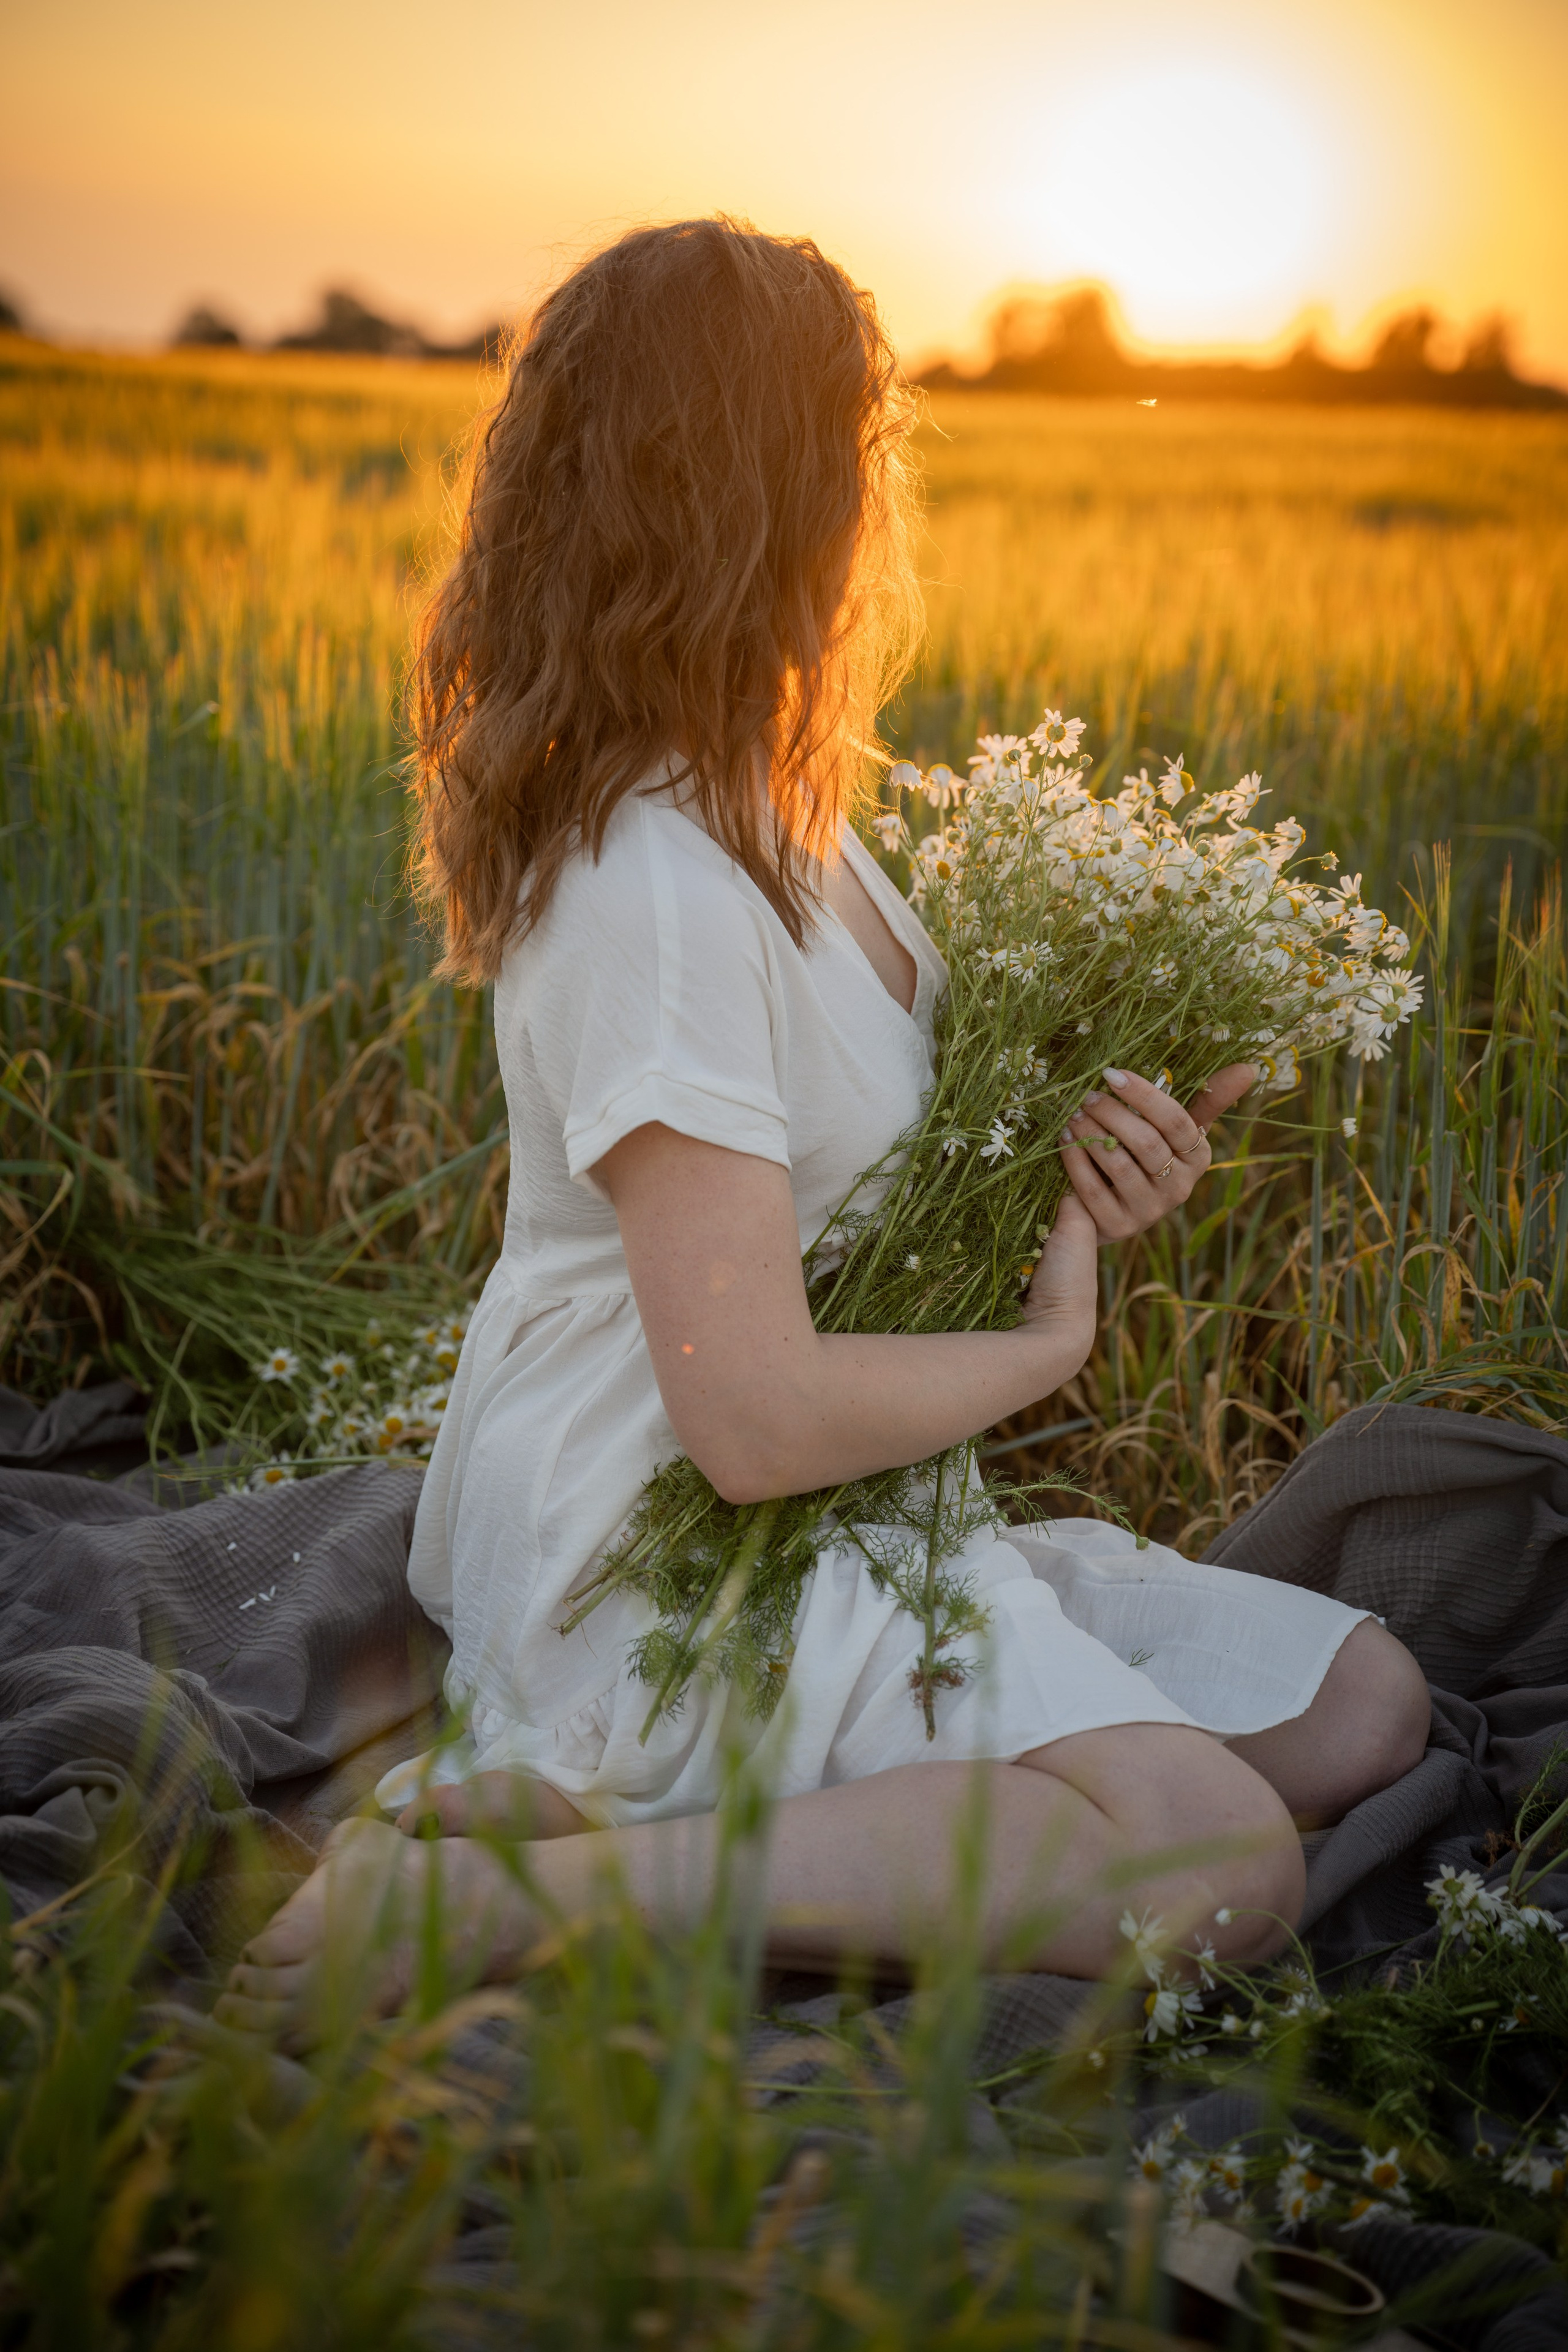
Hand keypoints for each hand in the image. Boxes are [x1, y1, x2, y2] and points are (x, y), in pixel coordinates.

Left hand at [1056, 1062, 1255, 1245]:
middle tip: (1087, 1095)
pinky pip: (1093, 1190)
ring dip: (1092, 1135)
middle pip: (1147, 1144)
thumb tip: (1249, 1067)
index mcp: (1198, 1158)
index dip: (1145, 1096)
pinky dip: (1075, 1160)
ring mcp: (1149, 1211)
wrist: (1116, 1206)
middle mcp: (1180, 1188)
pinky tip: (1064, 1139)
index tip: (1112, 1073)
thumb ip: (1208, 1098)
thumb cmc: (1149, 1152)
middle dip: (1113, 1114)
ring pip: (1120, 1165)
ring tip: (1073, 1114)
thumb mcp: (1177, 1127)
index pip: (1177, 1123)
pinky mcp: (1119, 1226)